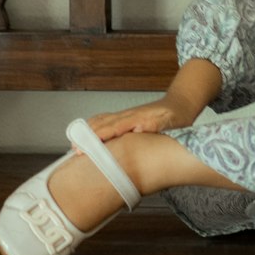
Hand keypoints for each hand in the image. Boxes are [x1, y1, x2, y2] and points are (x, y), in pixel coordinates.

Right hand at [86, 96, 200, 141]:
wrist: (180, 103)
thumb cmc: (177, 116)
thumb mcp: (172, 120)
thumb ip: (156, 123)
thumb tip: (139, 127)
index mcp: (138, 117)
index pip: (113, 127)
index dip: (99, 137)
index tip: (87, 146)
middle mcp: (128, 115)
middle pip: (102, 124)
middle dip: (87, 136)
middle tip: (75, 151)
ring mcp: (125, 115)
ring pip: (101, 121)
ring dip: (87, 131)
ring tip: (75, 146)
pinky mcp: (125, 117)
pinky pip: (105, 120)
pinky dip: (93, 127)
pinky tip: (86, 135)